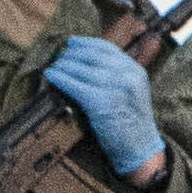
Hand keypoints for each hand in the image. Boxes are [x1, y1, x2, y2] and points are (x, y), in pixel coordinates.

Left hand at [39, 34, 165, 175]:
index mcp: (135, 70)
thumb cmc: (131, 123)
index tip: (71, 43)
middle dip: (71, 55)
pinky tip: (51, 76)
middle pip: (92, 56)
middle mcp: (127, 76)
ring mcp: (115, 88)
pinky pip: (75, 85)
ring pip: (81, 68)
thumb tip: (84, 62)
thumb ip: (116, 76)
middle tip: (58, 58)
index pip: (106, 48)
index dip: (85, 43)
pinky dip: (60, 78)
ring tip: (52, 68)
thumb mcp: (132, 92)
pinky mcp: (101, 103)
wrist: (140, 149)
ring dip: (62, 66)